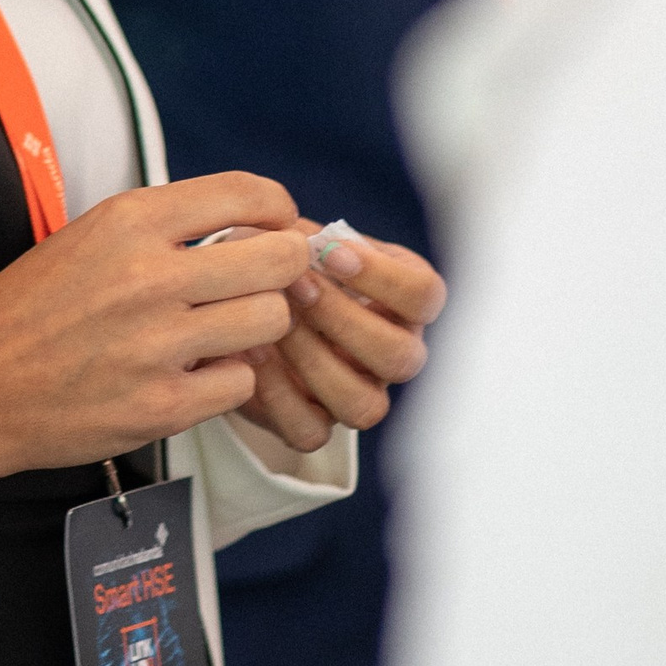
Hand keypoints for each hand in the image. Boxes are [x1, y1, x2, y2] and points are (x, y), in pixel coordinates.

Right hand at [0, 170, 308, 485]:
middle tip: (261, 284)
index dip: (277, 210)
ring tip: (221, 334)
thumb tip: (248, 226)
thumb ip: (162, 229)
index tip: (274, 225)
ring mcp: (158, 344)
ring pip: (270, 321)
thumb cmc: (27, 311)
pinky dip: (225, 382)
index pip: (245, 193)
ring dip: (255, 330)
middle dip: (280, 271)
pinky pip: (241, 384)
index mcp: (128, 221)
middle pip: (277, 260)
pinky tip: (192, 375)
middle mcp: (148, 275)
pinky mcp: (162, 406)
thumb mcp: (87, 238)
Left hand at [237, 232, 445, 451]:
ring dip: (314, 360)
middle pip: (402, 358)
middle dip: (344, 319)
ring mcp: (357, 393)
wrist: (241, 306)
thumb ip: (302, 234)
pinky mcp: (314, 424)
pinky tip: (252, 353)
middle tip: (297, 284)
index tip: (332, 253)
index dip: (384, 277)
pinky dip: (278, 394)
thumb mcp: (295, 239)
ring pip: (364, 406)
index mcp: (401, 302)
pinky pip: (311, 431)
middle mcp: (391, 354)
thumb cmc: (281, 264)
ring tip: (274, 321)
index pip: (424, 296)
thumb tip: (295, 238)